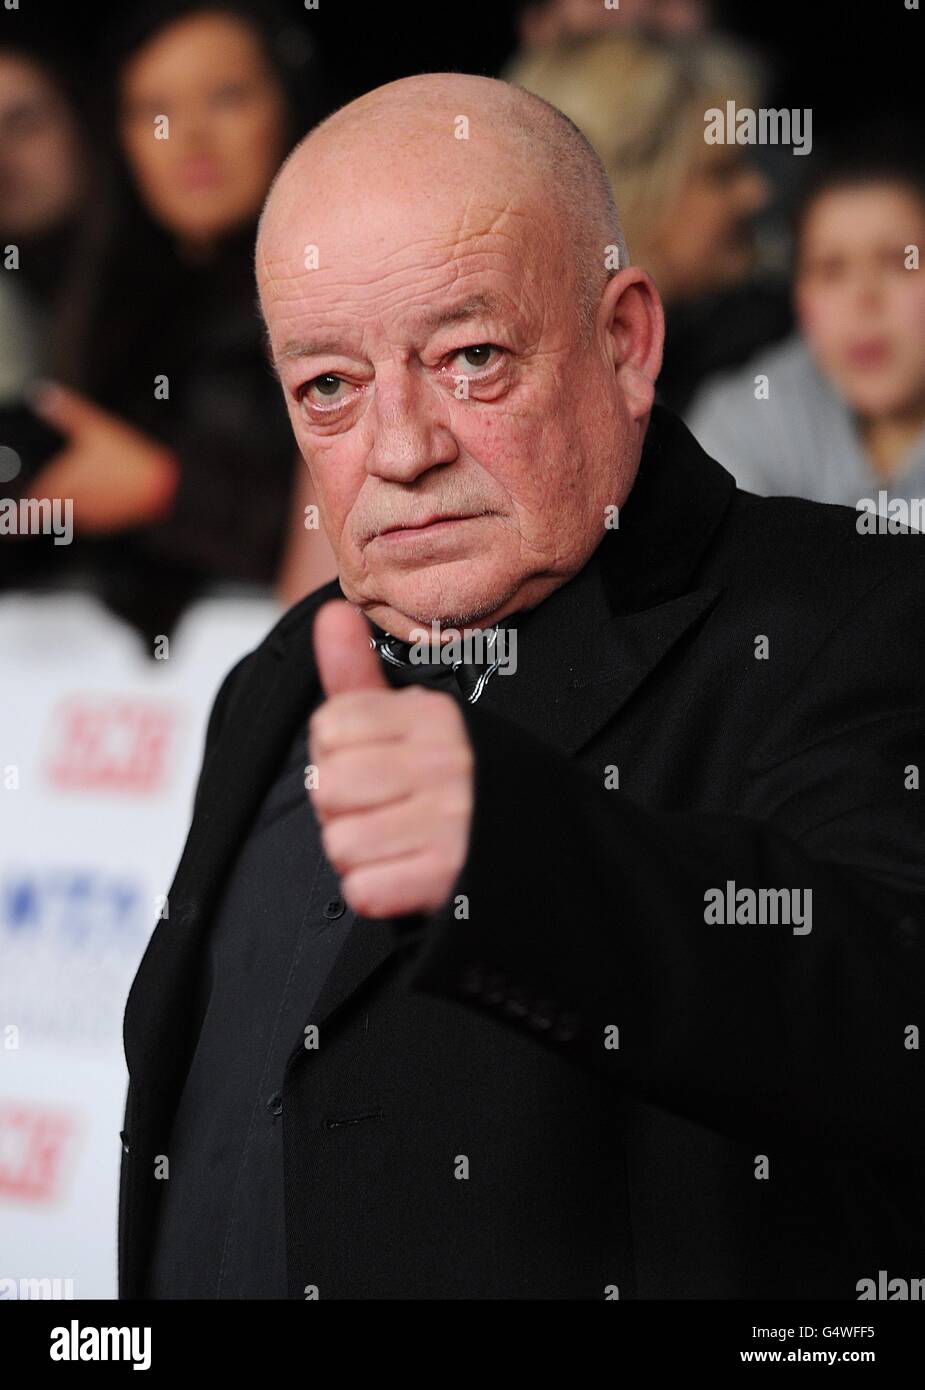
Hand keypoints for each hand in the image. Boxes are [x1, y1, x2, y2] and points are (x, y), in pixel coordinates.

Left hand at [27, 381, 178, 533]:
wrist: (164, 489)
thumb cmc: (128, 461)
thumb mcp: (95, 427)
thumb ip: (66, 411)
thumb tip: (42, 394)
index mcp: (61, 487)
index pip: (27, 512)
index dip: (14, 521)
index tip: (6, 527)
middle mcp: (72, 507)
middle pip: (46, 512)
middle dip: (35, 511)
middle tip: (25, 512)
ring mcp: (91, 518)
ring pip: (68, 513)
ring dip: (64, 505)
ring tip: (75, 490)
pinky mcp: (108, 522)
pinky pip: (89, 517)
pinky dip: (87, 507)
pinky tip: (98, 493)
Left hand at [309, 600, 474, 918]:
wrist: (546, 849)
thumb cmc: (465, 781)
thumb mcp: (418, 720)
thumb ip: (360, 673)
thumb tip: (330, 610)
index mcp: (434, 716)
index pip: (330, 726)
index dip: (336, 754)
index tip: (372, 764)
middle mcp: (446, 761)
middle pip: (328, 787)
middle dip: (341, 809)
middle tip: (384, 811)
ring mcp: (452, 819)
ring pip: (341, 843)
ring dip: (359, 855)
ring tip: (398, 843)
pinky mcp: (450, 875)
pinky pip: (364, 890)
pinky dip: (378, 891)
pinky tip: (408, 874)